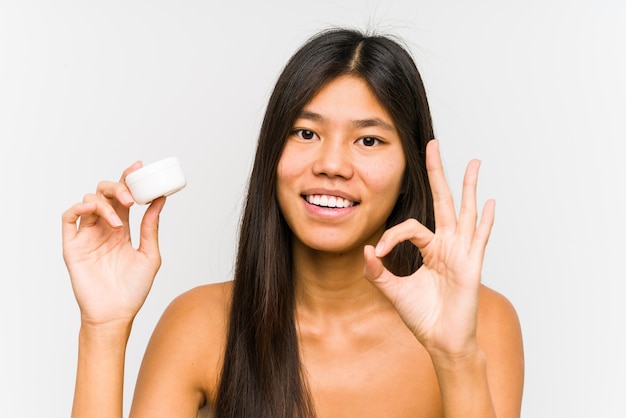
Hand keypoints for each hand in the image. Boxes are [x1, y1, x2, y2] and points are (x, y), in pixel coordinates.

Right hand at [62, 162, 165, 327]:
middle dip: (118, 187)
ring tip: (118, 222)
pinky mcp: (72, 245)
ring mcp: (87, 235)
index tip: (139, 167)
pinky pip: (68, 217)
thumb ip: (151, 227)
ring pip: (88, 200)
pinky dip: (80, 207)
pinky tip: (96, 212)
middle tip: (131, 197)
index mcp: (122, 228)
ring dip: (105, 203)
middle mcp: (103, 228)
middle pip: (105, 192)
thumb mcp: (150, 254)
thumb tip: (160, 199)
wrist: (116, 314)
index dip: (128, 179)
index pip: (123, 196)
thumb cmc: (134, 289)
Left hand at [363, 140, 494, 357]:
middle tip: (433, 145)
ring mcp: (462, 253)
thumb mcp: (393, 291)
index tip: (377, 255)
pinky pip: (480, 239)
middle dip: (437, 173)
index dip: (390, 236)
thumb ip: (378, 272)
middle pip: (442, 202)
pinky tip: (490, 202)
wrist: (441, 341)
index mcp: (430, 249)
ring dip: (468, 188)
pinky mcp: (472, 266)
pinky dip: (486, 221)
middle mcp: (447, 246)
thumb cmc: (423, 317)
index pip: (410, 227)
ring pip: (465, 213)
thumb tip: (366, 250)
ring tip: (473, 163)